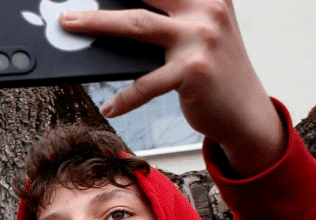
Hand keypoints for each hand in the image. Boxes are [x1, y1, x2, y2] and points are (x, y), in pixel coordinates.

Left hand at [59, 0, 284, 174]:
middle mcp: (207, 9)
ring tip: (70, 24)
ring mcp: (201, 39)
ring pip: (137, 26)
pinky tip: (110, 107)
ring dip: (97, 24)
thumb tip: (111, 17)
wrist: (246, 113)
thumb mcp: (196, 34)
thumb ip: (165, 20)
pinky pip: (146, 84)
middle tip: (71, 1)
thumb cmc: (213, 71)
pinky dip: (124, 98)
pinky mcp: (193, 71)